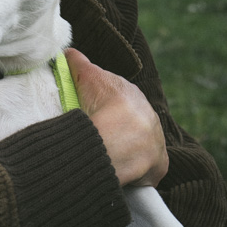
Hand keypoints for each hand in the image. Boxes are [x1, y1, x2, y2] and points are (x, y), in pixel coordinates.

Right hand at [65, 48, 167, 187]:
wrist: (115, 138)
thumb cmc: (100, 104)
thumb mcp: (85, 76)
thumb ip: (77, 62)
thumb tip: (68, 52)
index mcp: (134, 96)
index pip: (117, 102)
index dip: (102, 110)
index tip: (91, 118)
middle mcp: (150, 117)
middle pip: (130, 125)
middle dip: (116, 131)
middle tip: (97, 139)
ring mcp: (156, 142)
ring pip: (139, 147)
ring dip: (125, 152)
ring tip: (105, 158)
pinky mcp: (158, 166)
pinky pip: (147, 171)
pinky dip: (135, 174)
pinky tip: (119, 173)